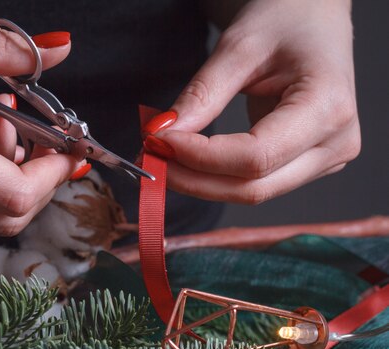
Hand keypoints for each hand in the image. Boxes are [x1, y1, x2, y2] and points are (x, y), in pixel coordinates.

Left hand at [143, 0, 359, 203]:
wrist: (312, 20)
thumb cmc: (286, 20)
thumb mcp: (239, 47)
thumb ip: (202, 95)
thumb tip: (162, 135)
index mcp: (328, 107)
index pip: (255, 156)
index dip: (200, 157)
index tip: (158, 141)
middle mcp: (335, 143)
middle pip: (253, 186)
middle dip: (193, 178)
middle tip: (150, 158)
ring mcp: (325, 158)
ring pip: (252, 192)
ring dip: (200, 183)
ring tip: (163, 159)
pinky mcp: (307, 164)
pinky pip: (256, 184)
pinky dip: (215, 177)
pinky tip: (187, 163)